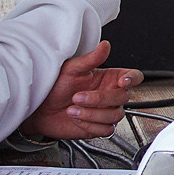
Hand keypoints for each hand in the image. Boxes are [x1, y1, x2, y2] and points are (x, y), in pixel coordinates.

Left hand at [19, 42, 140, 140]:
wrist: (39, 110)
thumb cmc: (54, 87)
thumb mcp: (71, 70)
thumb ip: (91, 58)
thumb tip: (105, 45)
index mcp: (109, 79)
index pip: (134, 77)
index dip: (133, 79)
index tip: (122, 82)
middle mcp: (110, 95)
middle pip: (123, 97)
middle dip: (100, 99)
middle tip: (78, 97)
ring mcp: (105, 112)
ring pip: (114, 115)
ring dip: (91, 114)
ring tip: (72, 109)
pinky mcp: (98, 127)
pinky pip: (105, 129)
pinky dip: (89, 125)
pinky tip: (76, 119)